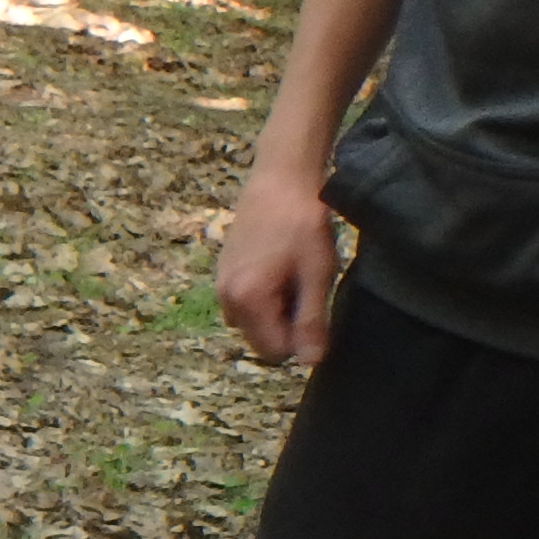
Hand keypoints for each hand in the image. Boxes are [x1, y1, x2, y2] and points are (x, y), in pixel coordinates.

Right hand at [216, 158, 341, 365]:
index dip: (302, 337)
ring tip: (294, 274)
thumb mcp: (317, 274)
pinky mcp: (224, 271)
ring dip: (277, 310)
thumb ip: (312, 322)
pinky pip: (246, 302)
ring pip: (254, 321)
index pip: (276, 352)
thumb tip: (310, 361)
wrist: (280, 176)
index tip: (315, 304)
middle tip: (306, 286)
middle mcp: (226, 298)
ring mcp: (221, 284)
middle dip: (286, 324)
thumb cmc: (303, 223)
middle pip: (261, 340)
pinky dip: (265, 295)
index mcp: (247, 302)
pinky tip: (280, 265)